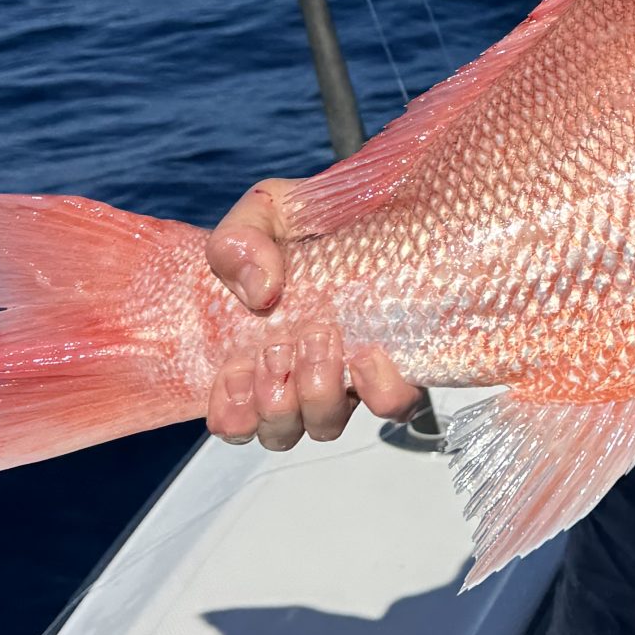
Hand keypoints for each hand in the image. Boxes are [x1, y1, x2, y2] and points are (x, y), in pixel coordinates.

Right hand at [203, 176, 425, 449]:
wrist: (372, 202)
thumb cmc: (306, 219)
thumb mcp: (262, 213)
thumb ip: (238, 244)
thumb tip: (259, 292)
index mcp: (257, 352)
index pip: (236, 418)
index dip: (234, 413)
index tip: (238, 371)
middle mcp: (301, 375)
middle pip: (280, 431)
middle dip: (275, 401)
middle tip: (282, 346)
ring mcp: (350, 375)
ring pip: (326, 425)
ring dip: (317, 395)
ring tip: (320, 338)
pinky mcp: (400, 366)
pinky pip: (393, 406)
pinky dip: (378, 392)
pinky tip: (368, 354)